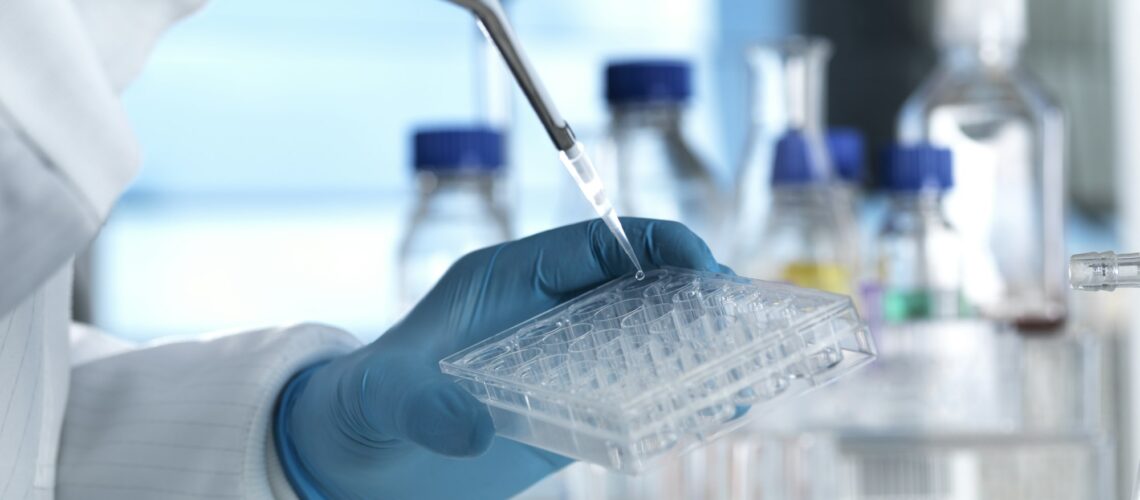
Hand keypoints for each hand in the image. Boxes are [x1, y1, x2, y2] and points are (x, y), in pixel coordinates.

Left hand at [275, 218, 726, 498]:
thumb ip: (423, 406)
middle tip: (748, 315)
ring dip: (698, 342)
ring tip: (751, 363)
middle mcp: (546, 311)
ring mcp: (564, 358)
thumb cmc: (368, 403)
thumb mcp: (386, 397)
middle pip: (638, 281)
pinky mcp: (572, 405)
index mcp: (510, 279)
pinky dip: (680, 393)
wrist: (361, 456)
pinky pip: (638, 390)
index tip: (702, 264)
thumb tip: (470, 430)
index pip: (595, 242)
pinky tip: (718, 406)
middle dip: (694, 289)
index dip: (654, 244)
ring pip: (649, 334)